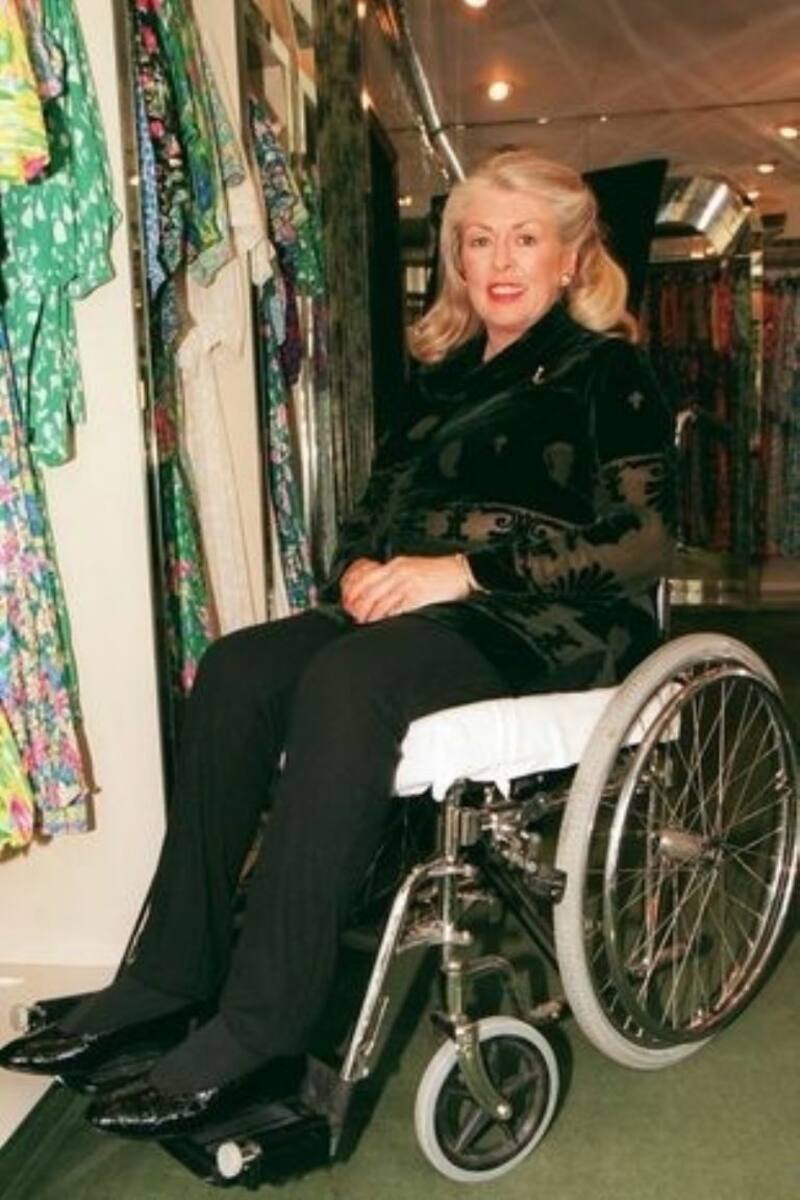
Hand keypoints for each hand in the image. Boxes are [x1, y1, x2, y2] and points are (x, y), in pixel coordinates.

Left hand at [341, 554, 471, 623]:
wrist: (461, 572)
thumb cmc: (439, 573)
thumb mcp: (412, 569)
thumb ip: (393, 578)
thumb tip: (376, 593)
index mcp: (396, 564)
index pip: (366, 577)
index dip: (354, 592)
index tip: (349, 602)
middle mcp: (400, 572)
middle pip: (370, 591)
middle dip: (359, 606)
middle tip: (355, 616)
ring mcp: (409, 583)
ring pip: (381, 601)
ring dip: (371, 615)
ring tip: (366, 623)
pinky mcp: (419, 596)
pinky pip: (397, 609)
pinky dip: (387, 617)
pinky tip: (383, 623)